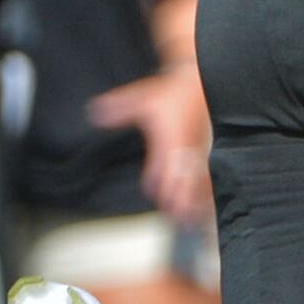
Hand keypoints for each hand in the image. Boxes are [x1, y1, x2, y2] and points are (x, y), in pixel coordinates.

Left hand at [87, 68, 214, 222]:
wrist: (199, 83)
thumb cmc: (172, 93)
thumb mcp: (142, 98)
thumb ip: (119, 109)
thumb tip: (94, 113)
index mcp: (169, 140)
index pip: (163, 166)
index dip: (159, 182)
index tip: (155, 194)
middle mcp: (185, 149)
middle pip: (184, 179)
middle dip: (181, 199)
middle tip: (179, 218)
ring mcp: (197, 152)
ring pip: (199, 181)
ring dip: (197, 201)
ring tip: (195, 220)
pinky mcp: (206, 152)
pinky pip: (209, 176)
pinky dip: (208, 192)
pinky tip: (207, 206)